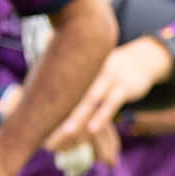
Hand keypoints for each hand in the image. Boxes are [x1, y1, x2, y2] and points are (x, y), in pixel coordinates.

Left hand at [54, 36, 174, 153]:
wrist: (141, 59)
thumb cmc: (107, 67)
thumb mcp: (88, 62)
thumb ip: (67, 60)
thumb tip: (43, 42)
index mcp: (79, 65)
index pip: (58, 84)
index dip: (45, 102)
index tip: (33, 121)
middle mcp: (91, 70)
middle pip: (71, 95)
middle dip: (58, 114)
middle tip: (44, 132)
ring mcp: (108, 78)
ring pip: (90, 100)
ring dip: (78, 117)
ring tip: (66, 133)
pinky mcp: (123, 88)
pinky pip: (111, 104)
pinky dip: (102, 116)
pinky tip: (93, 130)